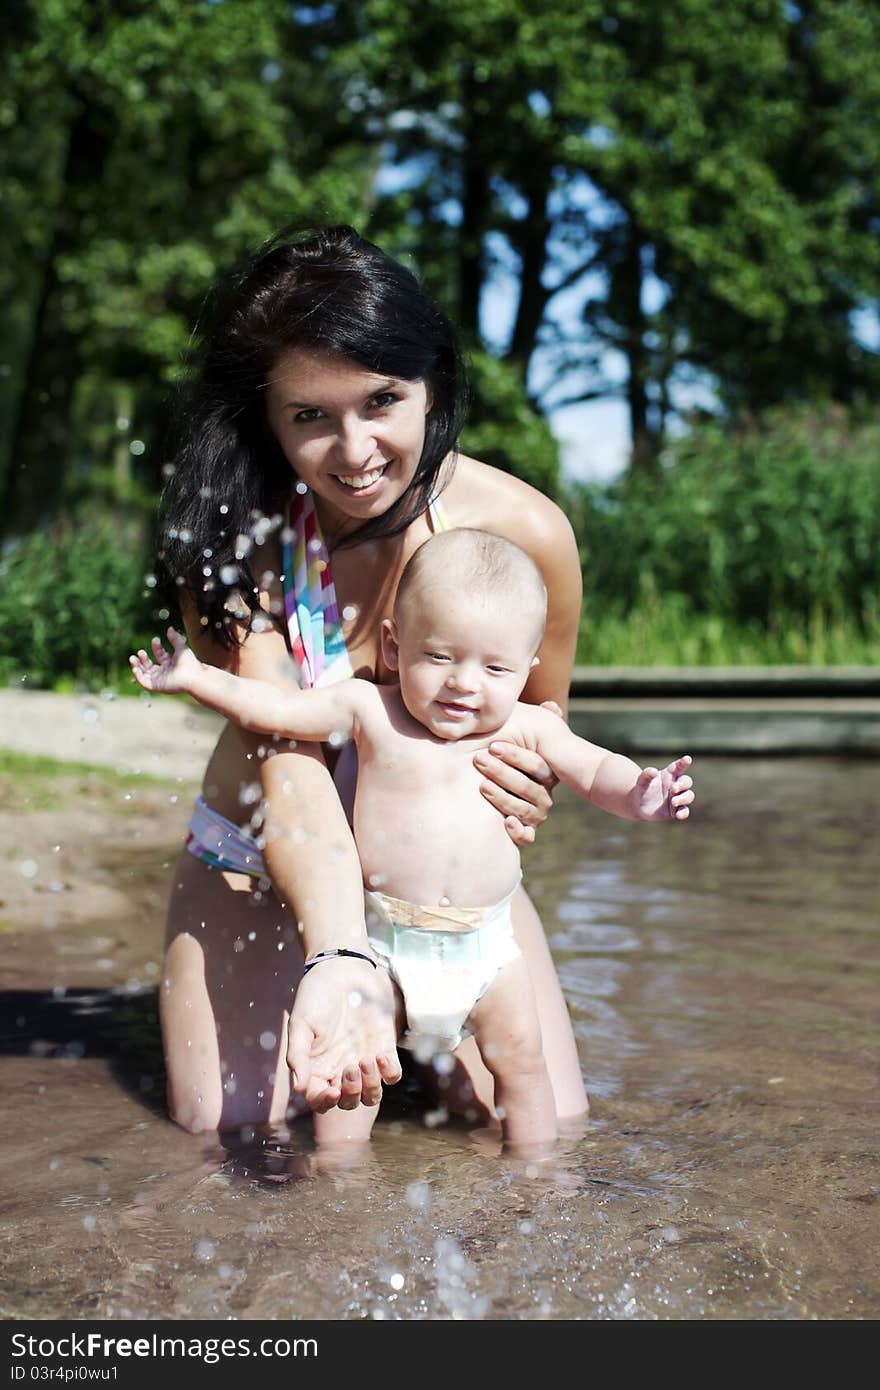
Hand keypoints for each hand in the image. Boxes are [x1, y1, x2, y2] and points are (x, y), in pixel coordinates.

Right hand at [129, 627, 198, 693]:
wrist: (192, 676)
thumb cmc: (189, 663)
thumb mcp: (181, 648)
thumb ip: (175, 638)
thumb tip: (169, 628)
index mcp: (171, 663)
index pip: (160, 655)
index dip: (156, 647)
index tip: (156, 639)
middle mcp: (164, 672)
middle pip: (149, 665)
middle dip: (143, 658)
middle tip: (140, 652)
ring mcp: (160, 680)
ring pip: (144, 673)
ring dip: (137, 666)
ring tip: (132, 658)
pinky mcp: (157, 686)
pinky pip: (144, 682)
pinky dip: (138, 676)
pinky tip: (135, 667)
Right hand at [287, 958, 402, 1112]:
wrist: (343, 967)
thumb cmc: (317, 994)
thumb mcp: (301, 1023)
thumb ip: (298, 1055)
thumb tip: (299, 1088)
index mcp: (318, 1067)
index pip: (320, 1099)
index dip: (325, 1102)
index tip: (332, 1091)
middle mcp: (341, 1069)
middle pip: (349, 1103)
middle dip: (351, 1094)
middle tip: (350, 1068)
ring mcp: (364, 1060)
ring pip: (371, 1095)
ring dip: (370, 1086)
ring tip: (365, 1060)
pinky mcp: (384, 1047)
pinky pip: (392, 1074)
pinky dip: (389, 1072)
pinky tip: (381, 1054)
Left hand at [474, 706, 563, 846]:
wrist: (484, 787)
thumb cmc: (503, 757)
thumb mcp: (515, 737)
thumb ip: (532, 720)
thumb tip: (550, 706)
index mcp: (545, 773)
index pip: (537, 766)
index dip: (516, 756)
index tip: (493, 746)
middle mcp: (543, 795)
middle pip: (529, 788)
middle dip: (504, 773)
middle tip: (479, 761)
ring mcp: (534, 814)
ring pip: (524, 810)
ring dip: (504, 798)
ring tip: (483, 786)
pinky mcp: (523, 831)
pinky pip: (526, 837)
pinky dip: (518, 832)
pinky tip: (505, 822)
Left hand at [633, 755, 694, 821]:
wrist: (638, 805)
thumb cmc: (641, 789)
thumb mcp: (641, 782)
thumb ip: (646, 775)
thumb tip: (653, 771)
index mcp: (669, 774)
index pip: (679, 767)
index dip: (684, 762)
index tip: (688, 759)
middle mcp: (676, 785)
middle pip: (686, 782)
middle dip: (683, 784)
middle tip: (673, 788)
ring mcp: (677, 797)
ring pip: (689, 796)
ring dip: (683, 798)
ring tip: (673, 802)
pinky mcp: (676, 810)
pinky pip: (684, 811)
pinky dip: (683, 813)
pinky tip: (678, 815)